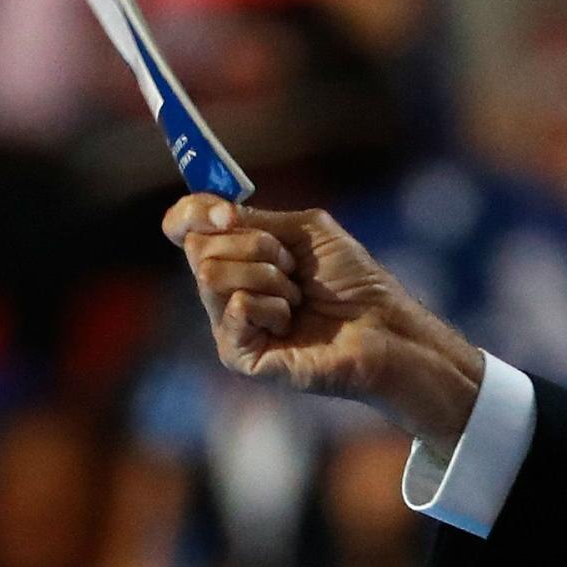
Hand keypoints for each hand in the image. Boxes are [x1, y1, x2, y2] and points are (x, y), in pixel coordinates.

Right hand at [163, 196, 485, 452]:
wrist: (382, 326)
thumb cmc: (352, 282)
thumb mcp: (304, 231)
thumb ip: (253, 217)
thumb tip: (210, 211)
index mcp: (237, 257)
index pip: (184, 227)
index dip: (192, 213)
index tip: (226, 213)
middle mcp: (226, 290)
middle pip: (199, 248)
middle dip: (255, 246)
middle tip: (292, 268)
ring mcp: (229, 325)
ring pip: (211, 274)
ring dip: (268, 276)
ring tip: (298, 298)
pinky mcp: (238, 355)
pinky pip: (236, 306)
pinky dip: (272, 306)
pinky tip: (293, 323)